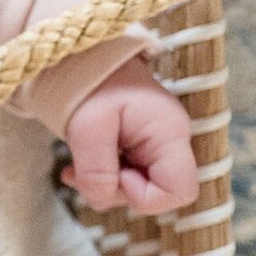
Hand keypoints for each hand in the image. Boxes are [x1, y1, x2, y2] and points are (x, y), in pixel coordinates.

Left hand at [60, 64, 197, 215]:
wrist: (81, 58)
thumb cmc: (89, 85)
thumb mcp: (86, 127)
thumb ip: (96, 169)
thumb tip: (103, 197)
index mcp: (170, 133)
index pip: (181, 190)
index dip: (146, 197)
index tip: (117, 175)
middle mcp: (171, 142)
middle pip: (158, 194)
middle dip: (117, 192)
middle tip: (85, 171)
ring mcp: (157, 145)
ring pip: (138, 190)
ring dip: (103, 185)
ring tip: (74, 167)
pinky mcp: (141, 147)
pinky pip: (127, 177)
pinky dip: (100, 178)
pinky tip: (77, 168)